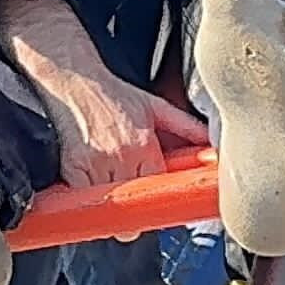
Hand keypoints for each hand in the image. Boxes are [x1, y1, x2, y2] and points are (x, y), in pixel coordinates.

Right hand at [0, 0, 206, 189]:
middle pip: (132, 200)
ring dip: (109, 202)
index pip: (158, 186)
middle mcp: (122, 156)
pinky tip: (88, 185)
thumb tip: (211, 143)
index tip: (154, 201)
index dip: (156, 196)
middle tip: (130, 198)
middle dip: (133, 204)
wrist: (75, 80)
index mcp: (145, 144)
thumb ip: (185, 126)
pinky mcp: (73, 167)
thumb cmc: (113, 94)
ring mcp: (96, 164)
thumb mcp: (155, 105)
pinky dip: (84, 197)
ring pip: (108, 203)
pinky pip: (81, 198)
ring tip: (109, 188)